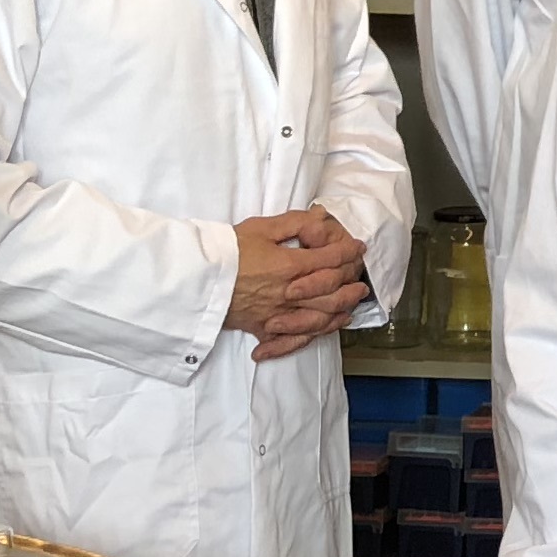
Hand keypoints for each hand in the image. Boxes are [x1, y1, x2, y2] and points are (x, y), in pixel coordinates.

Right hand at [227, 207, 368, 357]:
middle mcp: (289, 293)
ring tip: (352, 303)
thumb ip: (293, 223)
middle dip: (351, 283)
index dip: (348, 252)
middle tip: (361, 278)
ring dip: (341, 310)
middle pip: (332, 291)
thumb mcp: (259, 228)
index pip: (330, 259)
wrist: (195, 280)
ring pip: (320, 316)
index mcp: (290, 265)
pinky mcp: (264, 329)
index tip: (358, 248)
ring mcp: (278, 315)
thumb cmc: (226, 251)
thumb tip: (320, 218)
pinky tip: (325, 329)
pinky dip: (314, 335)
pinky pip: (296, 338)